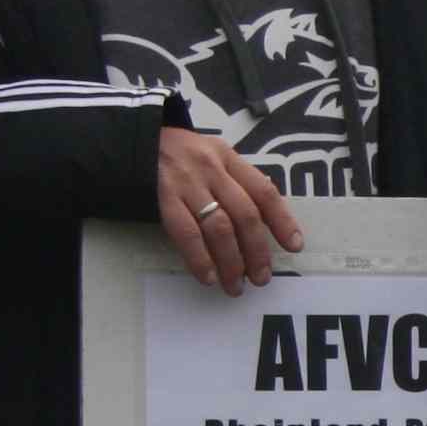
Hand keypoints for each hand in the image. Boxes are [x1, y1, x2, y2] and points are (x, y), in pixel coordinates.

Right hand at [155, 127, 306, 293]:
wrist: (132, 141)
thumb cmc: (177, 155)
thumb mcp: (211, 155)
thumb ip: (235, 181)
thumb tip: (265, 221)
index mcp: (228, 158)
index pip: (264, 191)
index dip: (283, 221)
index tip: (294, 246)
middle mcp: (211, 168)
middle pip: (245, 215)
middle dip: (257, 252)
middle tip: (262, 278)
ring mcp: (186, 183)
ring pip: (219, 228)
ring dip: (231, 262)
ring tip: (235, 284)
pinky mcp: (162, 198)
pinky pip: (187, 234)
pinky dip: (200, 259)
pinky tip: (208, 276)